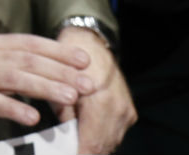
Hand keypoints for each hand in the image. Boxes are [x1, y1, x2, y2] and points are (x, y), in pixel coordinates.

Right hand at [0, 34, 93, 125]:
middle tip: (89, 83)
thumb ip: (8, 58)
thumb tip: (43, 67)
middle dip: (62, 71)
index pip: (30, 43)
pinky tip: (31, 116)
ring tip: (70, 98)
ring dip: (44, 87)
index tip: (84, 60)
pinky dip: (12, 107)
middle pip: (29, 60)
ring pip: (15, 78)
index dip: (58, 51)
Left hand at [55, 27, 135, 153]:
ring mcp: (126, 111)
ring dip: (95, 148)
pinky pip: (116, 133)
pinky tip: (87, 138)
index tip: (67, 154)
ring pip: (111, 143)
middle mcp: (118, 109)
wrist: (91, 44)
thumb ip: (64, 118)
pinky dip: (102, 139)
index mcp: (101, 102)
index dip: (80, 154)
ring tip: (76, 147)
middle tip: (68, 151)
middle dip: (86, 152)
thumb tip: (65, 141)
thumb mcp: (59, 88)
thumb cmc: (69, 63)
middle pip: (104, 147)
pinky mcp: (129, 111)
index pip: (93, 145)